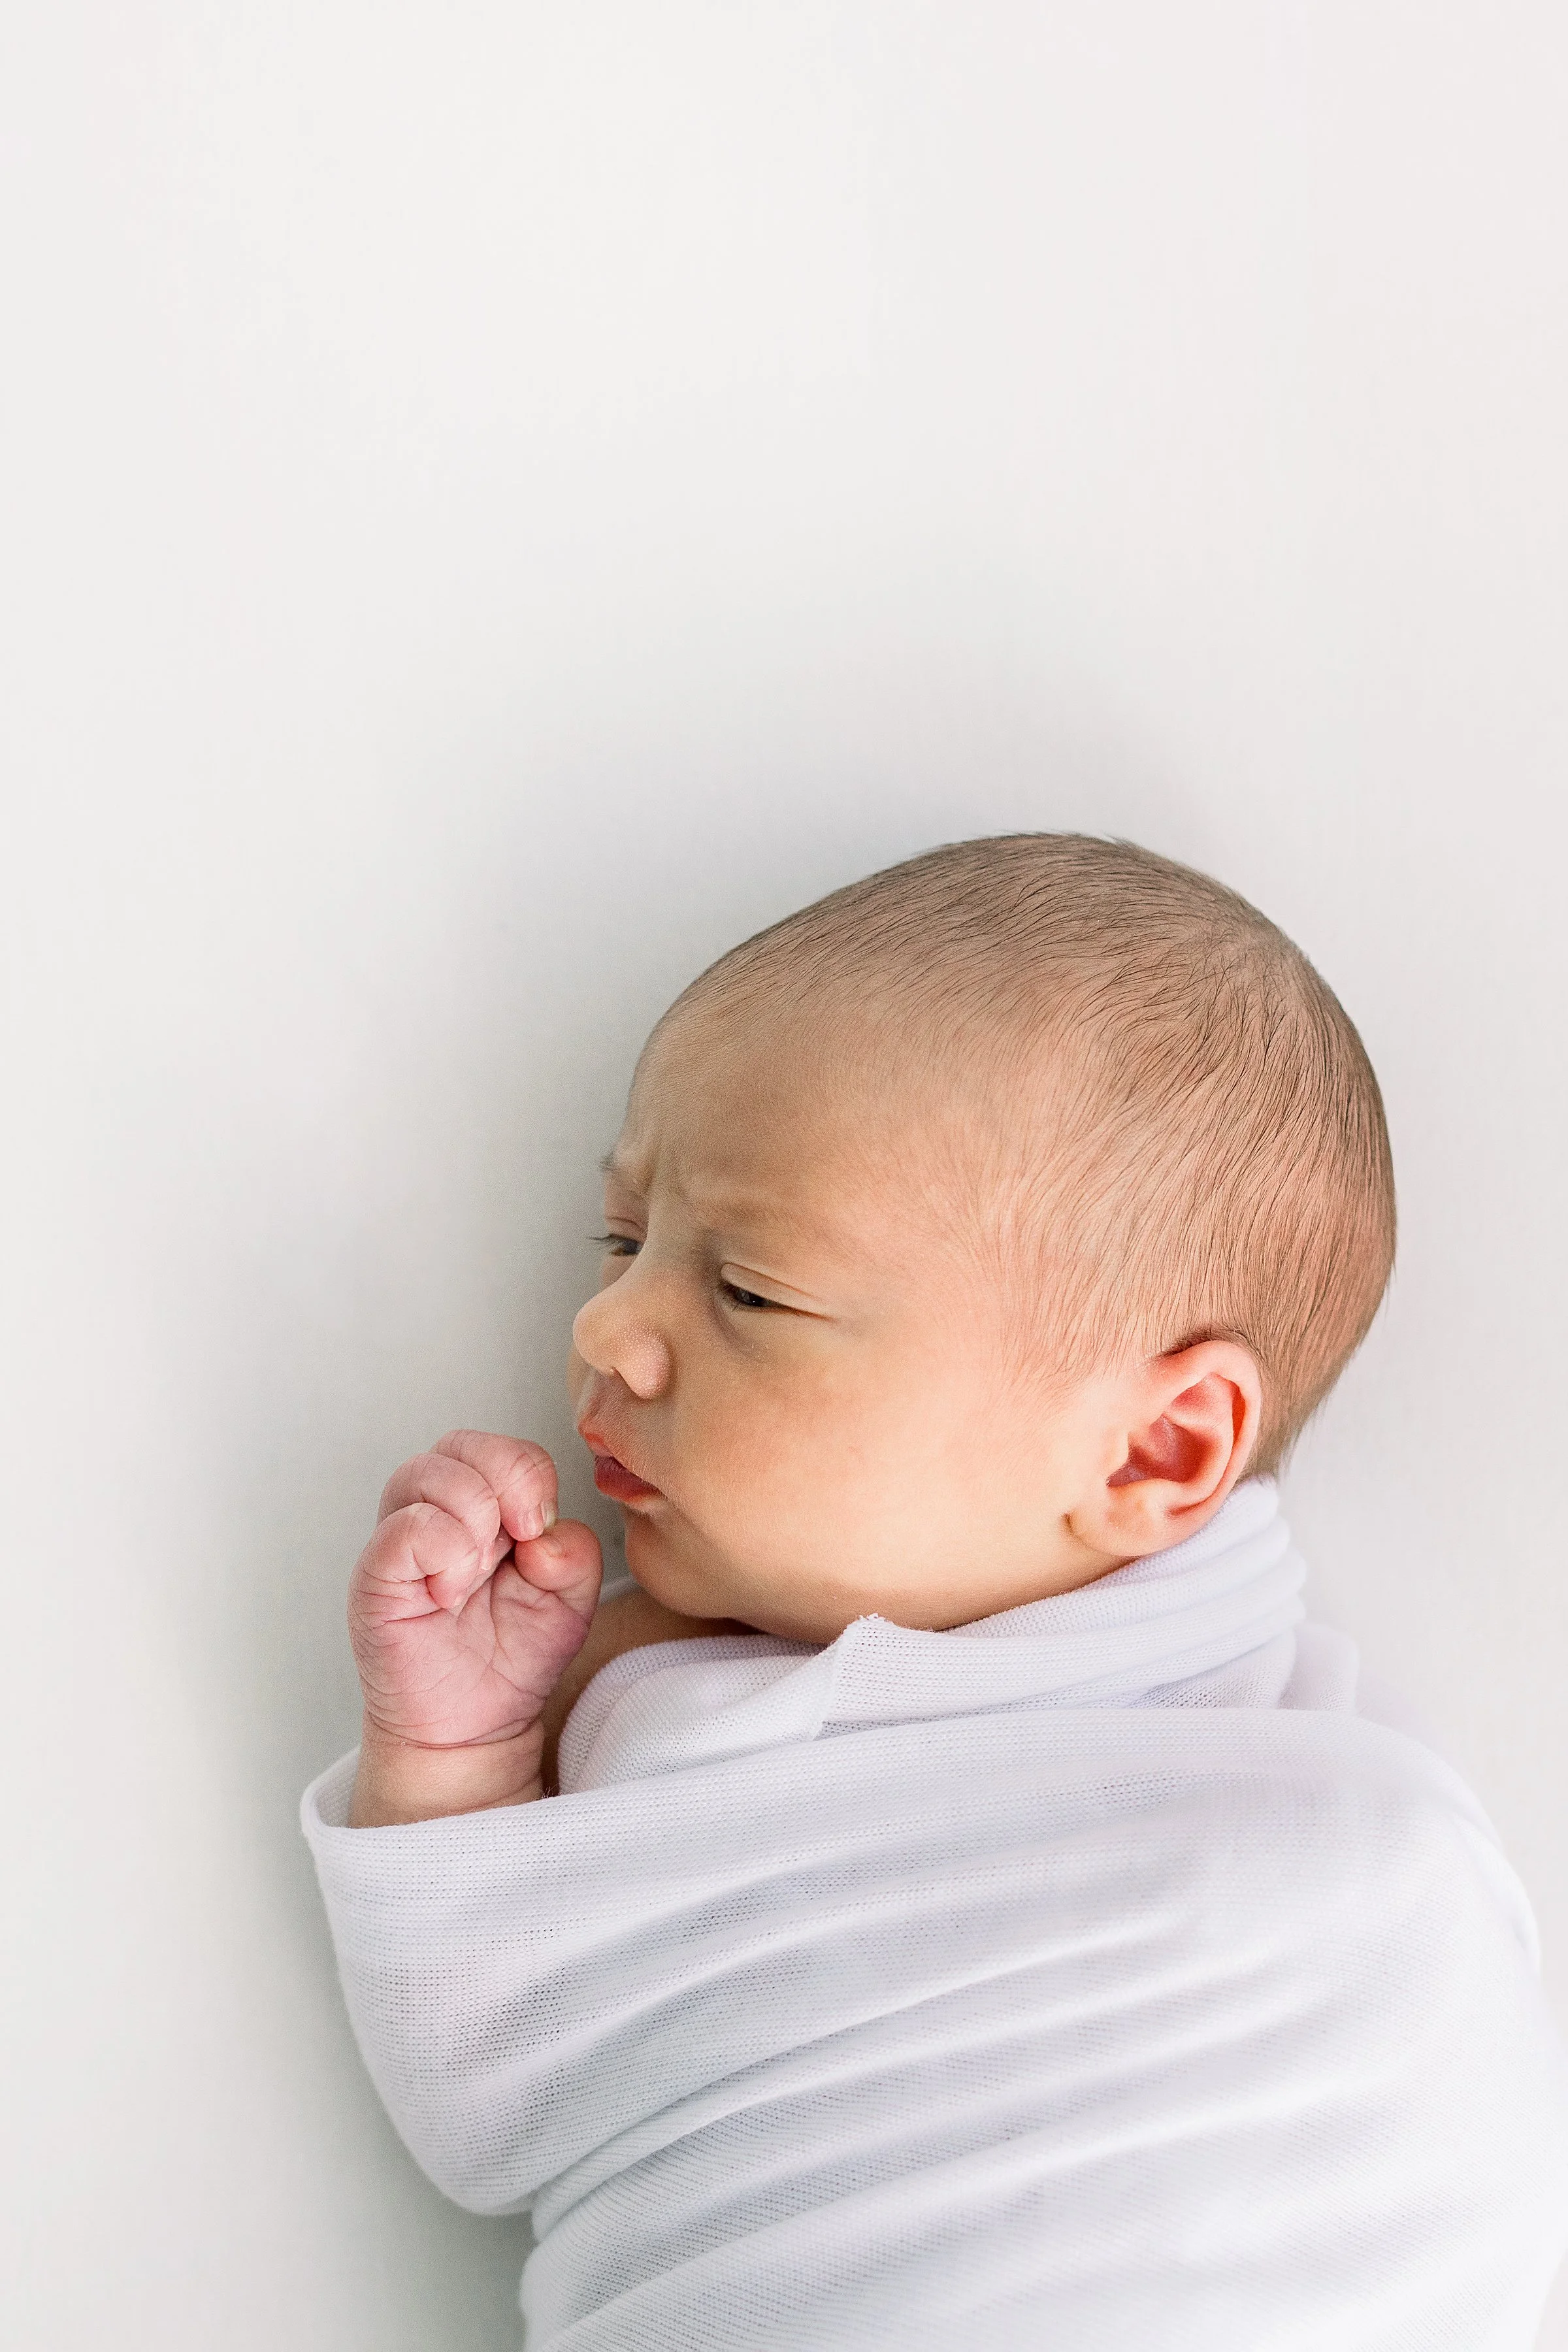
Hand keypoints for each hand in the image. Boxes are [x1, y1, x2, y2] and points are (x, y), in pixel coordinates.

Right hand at [346, 1430, 600, 1821]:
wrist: (472, 1727)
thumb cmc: (513, 1656)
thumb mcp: (570, 1600)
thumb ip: (575, 1553)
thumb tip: (544, 1533)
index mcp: (486, 1505)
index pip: (507, 1449)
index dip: (532, 1478)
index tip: (540, 1530)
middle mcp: (437, 1510)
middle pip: (462, 1444)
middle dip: (506, 1484)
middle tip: (518, 1541)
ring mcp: (400, 1539)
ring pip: (427, 1472)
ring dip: (472, 1518)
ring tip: (477, 1574)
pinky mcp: (375, 1574)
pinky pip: (403, 1528)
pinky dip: (441, 1548)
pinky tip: (450, 1591)